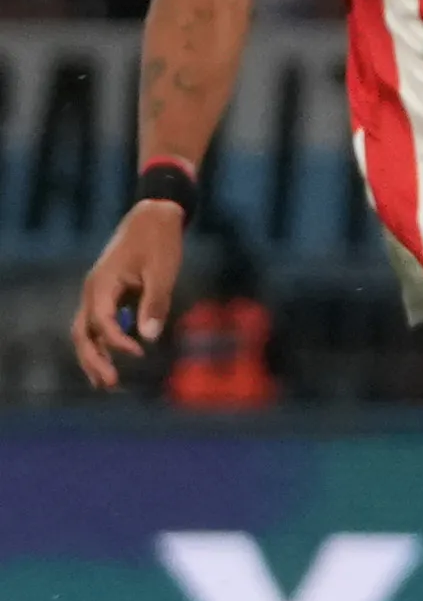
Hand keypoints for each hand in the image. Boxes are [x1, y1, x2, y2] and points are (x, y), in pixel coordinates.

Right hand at [69, 202, 182, 390]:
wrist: (154, 216)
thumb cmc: (160, 242)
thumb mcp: (162, 272)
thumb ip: (155, 303)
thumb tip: (149, 337)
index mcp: (102, 284)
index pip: (100, 321)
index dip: (117, 341)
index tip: (139, 353)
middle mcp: (93, 291)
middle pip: (83, 333)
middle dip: (94, 359)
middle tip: (110, 384)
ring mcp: (97, 293)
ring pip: (86, 331)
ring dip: (94, 356)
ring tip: (106, 384)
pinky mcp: (108, 295)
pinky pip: (98, 325)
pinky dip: (103, 344)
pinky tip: (113, 362)